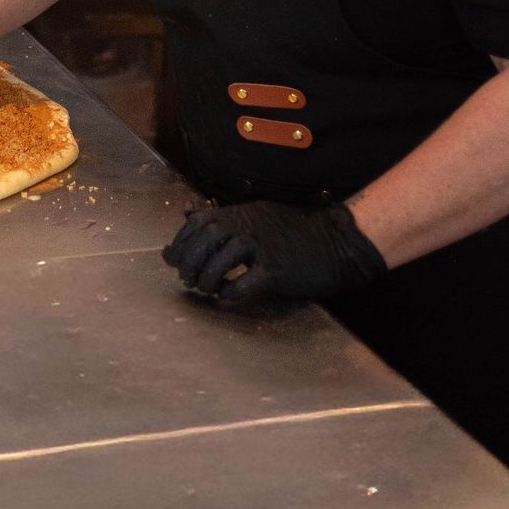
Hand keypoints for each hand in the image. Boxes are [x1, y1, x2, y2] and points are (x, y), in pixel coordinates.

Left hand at [162, 200, 386, 309]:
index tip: (171, 257)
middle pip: (205, 240)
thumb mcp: (256, 214)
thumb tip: (185, 211)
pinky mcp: (277, 270)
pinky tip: (226, 297)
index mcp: (241, 213)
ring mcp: (263, 247)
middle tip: (186, 278)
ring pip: (220, 261)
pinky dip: (230, 292)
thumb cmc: (295, 233)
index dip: (180, 241)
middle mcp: (249, 226)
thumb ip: (222, 215)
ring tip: (205, 289)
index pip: (198, 222)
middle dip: (188, 261)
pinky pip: (245, 283)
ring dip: (206, 279)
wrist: (337, 244)